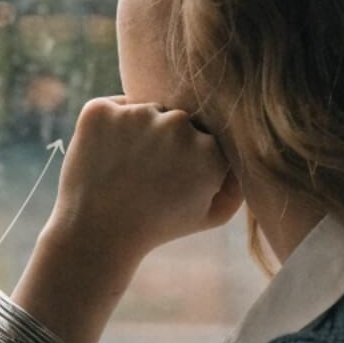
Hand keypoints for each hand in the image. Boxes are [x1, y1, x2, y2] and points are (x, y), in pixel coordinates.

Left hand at [45, 96, 241, 266]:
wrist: (97, 235)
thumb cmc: (157, 226)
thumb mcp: (210, 215)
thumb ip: (237, 184)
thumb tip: (246, 153)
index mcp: (209, 149)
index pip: (204, 136)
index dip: (187, 159)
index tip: (171, 182)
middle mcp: (177, 125)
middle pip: (176, 120)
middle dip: (164, 142)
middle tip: (145, 177)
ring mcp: (136, 114)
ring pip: (145, 111)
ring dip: (136, 132)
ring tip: (123, 171)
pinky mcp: (100, 111)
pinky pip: (111, 107)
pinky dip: (106, 126)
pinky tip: (103, 157)